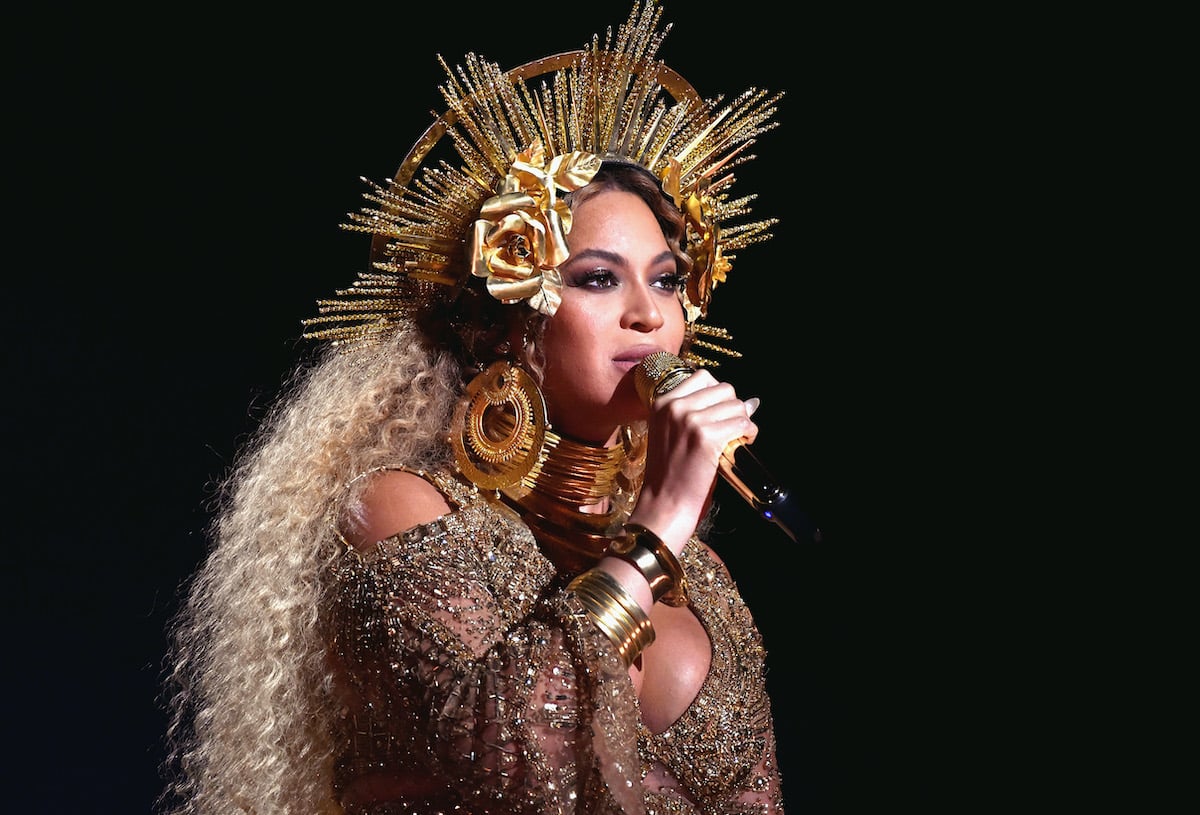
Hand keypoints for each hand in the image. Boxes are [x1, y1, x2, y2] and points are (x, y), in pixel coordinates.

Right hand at [629, 368, 758, 550]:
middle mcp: (674, 407)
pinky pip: (742, 424)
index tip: (720, 413)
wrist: (663, 505)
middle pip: (723, 388)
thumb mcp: (671, 435)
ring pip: (736, 405)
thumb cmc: (669, 476)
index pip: (702, 377)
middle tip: (732, 428)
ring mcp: (690, 421)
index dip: (718, 395)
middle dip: (733, 407)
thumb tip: (750, 402)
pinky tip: (744, 444)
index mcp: (661, 403)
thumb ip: (698, 414)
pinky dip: (749, 433)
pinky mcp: (706, 438)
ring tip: (738, 438)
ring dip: (743, 421)